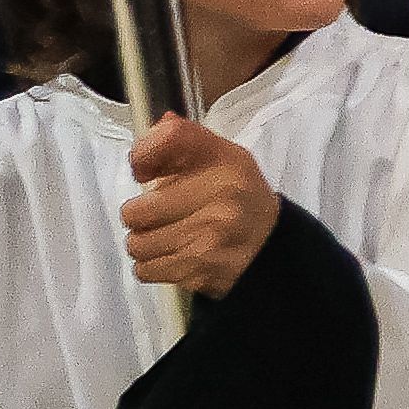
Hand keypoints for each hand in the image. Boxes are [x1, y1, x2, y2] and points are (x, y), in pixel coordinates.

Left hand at [122, 114, 281, 299]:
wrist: (271, 244)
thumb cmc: (236, 196)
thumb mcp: (221, 157)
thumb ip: (180, 142)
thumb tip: (143, 147)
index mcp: (224, 158)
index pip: (169, 138)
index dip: (143, 155)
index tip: (143, 171)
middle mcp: (220, 193)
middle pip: (137, 209)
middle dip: (139, 215)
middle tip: (155, 215)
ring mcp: (210, 234)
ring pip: (138, 243)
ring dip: (144, 243)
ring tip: (164, 236)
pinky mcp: (202, 269)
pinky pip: (147, 269)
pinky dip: (152, 265)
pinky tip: (172, 255)